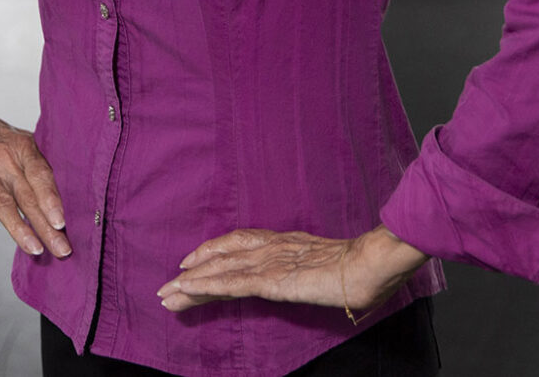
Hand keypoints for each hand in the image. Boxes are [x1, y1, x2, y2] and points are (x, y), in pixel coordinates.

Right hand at [0, 59, 71, 258]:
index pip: (41, 175)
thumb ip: (32, 164)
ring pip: (3, 204)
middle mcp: (3, 158)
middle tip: (62, 249)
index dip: (52, 199)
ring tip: (35, 250)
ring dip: (20, 229)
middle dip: (46, 226)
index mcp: (21, 147)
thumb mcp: (15, 139)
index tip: (62, 222)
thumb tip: (55, 198)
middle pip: (27, 196)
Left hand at [157, 225, 423, 316]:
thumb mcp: (331, 267)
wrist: (372, 264)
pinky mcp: (272, 279)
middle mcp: (271, 248)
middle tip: (166, 287)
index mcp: (285, 243)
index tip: (192, 263)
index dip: (213, 252)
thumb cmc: (362, 268)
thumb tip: (318, 280)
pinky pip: (232, 283)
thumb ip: (315, 271)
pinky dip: (207, 286)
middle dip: (192, 272)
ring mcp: (270, 262)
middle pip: (222, 257)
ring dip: (190, 284)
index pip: (239, 245)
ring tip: (166, 295)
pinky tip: (189, 290)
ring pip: (220, 271)